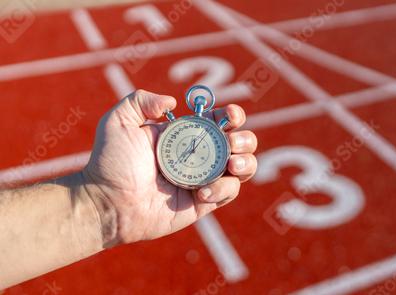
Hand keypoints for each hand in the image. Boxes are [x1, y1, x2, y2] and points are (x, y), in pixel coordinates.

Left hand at [82, 90, 257, 245]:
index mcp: (185, 135)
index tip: (228, 115)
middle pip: (241, 142)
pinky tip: (202, 191)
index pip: (219, 120)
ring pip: (244, 168)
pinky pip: (229, 192)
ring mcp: (205, 179)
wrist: (108, 202)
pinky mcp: (205, 203)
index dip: (232, 115)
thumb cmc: (111, 163)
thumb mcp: (118, 121)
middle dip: (245, 139)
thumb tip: (172, 101)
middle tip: (231, 143)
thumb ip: (141, 101)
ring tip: (230, 165)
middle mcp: (200, 155)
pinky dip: (223, 188)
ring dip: (246, 162)